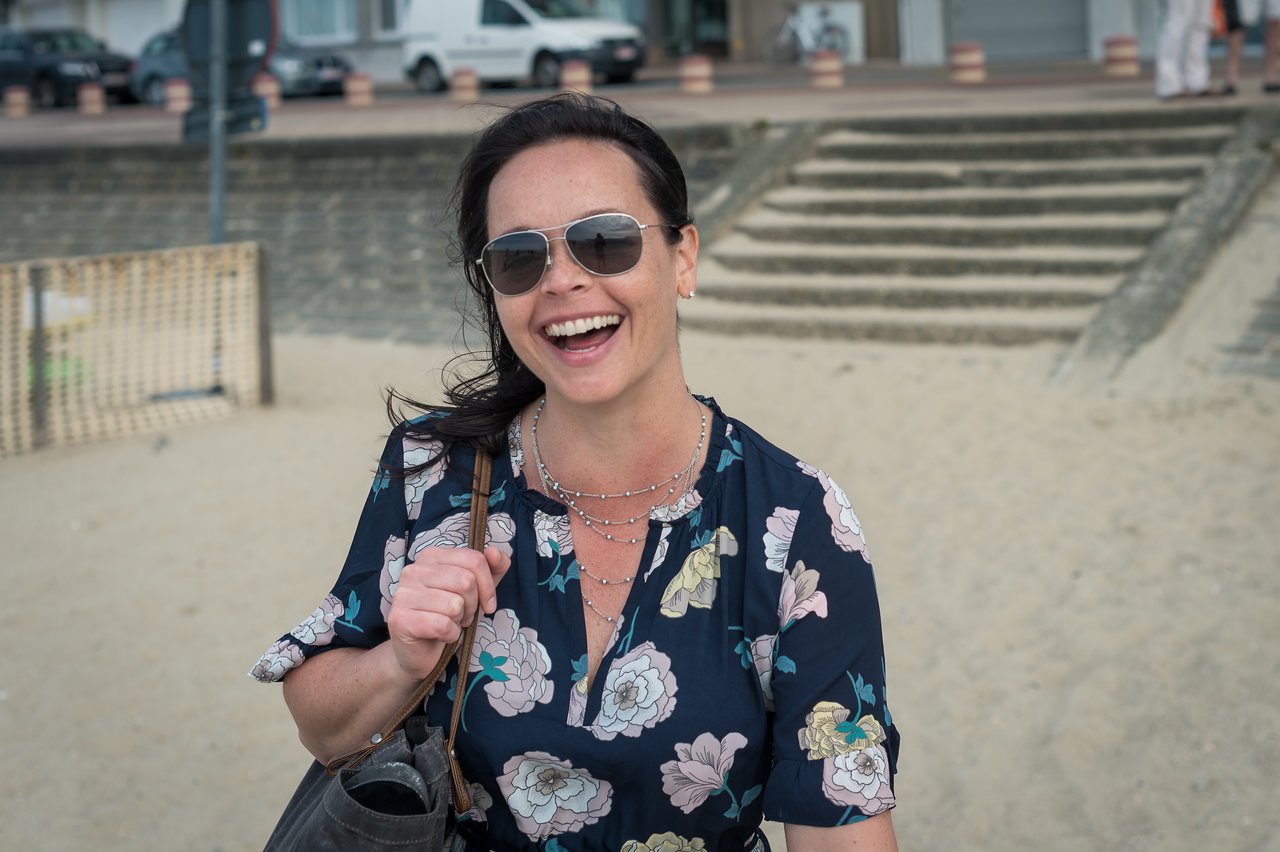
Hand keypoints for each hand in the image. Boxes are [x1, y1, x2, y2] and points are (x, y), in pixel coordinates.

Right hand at [385, 545, 510, 681]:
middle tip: (463, 616)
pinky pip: (442, 625)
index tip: (486, 603)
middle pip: (466, 581)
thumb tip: (495, 552)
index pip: (474, 559)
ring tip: (449, 623)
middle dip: (473, 605)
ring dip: (459, 620)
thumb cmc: (448, 617)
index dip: (488, 586)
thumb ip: (491, 569)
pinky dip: (450, 635)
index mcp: (431, 557)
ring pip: (455, 604)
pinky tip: (440, 635)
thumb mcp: (477, 591)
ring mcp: (403, 594)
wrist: (420, 652)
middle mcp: (413, 570)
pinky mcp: (400, 619)